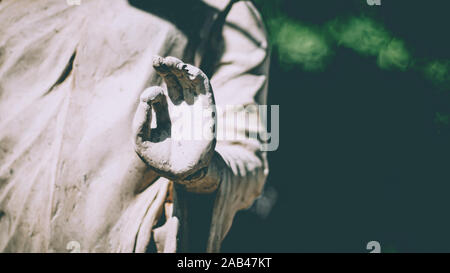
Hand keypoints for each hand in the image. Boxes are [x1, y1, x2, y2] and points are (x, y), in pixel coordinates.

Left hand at [133, 56, 216, 181]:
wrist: (183, 174)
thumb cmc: (160, 159)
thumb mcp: (141, 140)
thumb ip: (140, 119)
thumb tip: (145, 97)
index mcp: (165, 114)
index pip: (159, 94)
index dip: (153, 92)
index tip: (149, 98)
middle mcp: (180, 108)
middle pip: (175, 81)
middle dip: (166, 69)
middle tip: (157, 59)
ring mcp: (194, 108)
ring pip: (190, 81)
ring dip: (181, 68)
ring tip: (171, 61)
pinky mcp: (206, 111)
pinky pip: (204, 90)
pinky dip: (198, 78)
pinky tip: (188, 70)